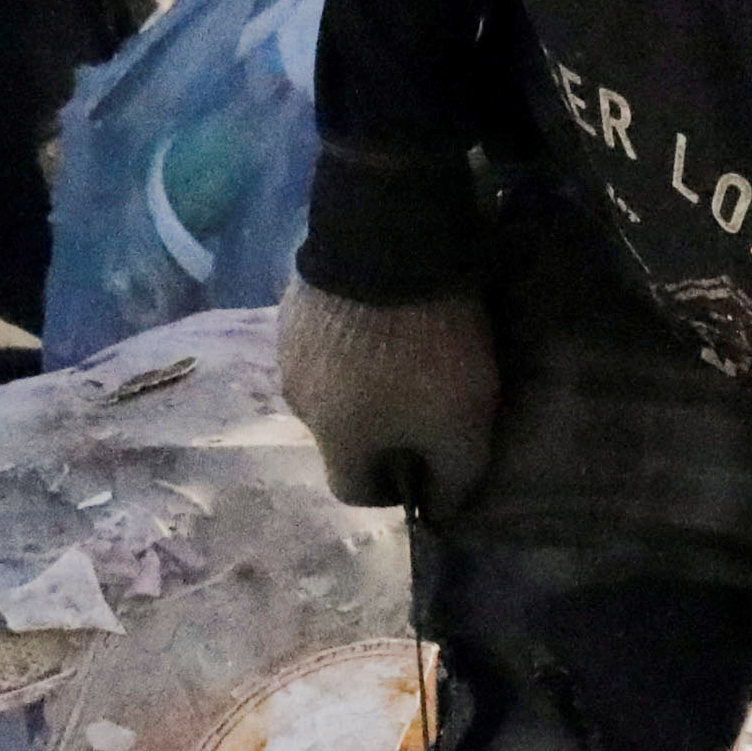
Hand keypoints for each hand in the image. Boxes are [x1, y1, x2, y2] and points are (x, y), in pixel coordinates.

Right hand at [275, 284, 500, 516]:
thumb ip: (454, 478)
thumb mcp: (462, 424)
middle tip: (424, 401)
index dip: (394, 489)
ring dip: (362, 382)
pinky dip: (350, 342)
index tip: (428, 463)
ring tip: (403, 352)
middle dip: (380, 431)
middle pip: (342, 437)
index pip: (354, 492)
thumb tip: (439, 509)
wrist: (386, 241)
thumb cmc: (424, 348)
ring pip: (331, 387)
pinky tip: (383, 317)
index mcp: (333, 441)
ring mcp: (289, 349)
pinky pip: (325, 342)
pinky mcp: (294, 304)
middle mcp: (298, 404)